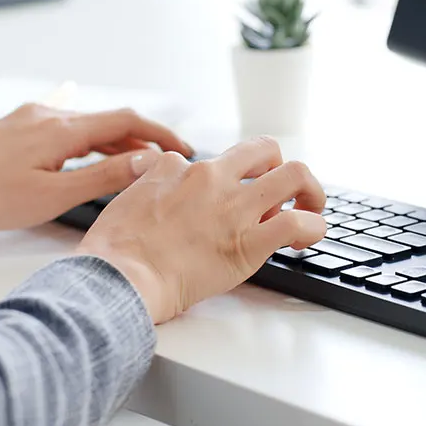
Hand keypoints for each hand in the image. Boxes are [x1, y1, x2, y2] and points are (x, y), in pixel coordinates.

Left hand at [0, 103, 192, 229]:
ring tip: (135, 166)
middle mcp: (49, 113)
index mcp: (62, 129)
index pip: (127, 121)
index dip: (160, 133)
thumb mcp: (52, 194)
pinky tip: (90, 144)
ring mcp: (31, 116)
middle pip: (109, 121)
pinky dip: (87, 139)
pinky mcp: (17, 125)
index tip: (183, 148)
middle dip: (141, 141)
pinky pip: (64, 126)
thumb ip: (102, 176)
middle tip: (165, 165)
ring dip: (114, 143)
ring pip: (86, 125)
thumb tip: (146, 163)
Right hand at [76, 137, 326, 323]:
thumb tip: (153, 183)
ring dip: (309, 190)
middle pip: (264, 149)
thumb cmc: (113, 249)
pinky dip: (312, 228)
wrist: (118, 276)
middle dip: (277, 168)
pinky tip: (303, 241)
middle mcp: (210, 178)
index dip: (225, 181)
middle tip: (276, 194)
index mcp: (177, 167)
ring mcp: (233, 208)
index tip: (222, 203)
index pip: (215, 160)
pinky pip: (300, 223)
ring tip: (307, 209)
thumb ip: (147, 185)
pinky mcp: (248, 243)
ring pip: (294, 174)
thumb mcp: (124, 198)